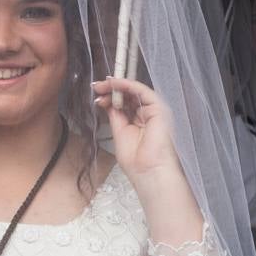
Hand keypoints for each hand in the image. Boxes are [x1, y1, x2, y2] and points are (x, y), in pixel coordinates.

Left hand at [92, 76, 202, 244]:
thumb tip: (107, 101)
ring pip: (135, 91)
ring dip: (117, 85)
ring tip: (101, 85)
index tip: (97, 94)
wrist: (149, 172)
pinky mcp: (159, 108)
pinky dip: (127, 84)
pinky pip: (142, 91)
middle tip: (96, 86)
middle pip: (129, 95)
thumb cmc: (136, 161)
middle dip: (111, 89)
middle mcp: (148, 114)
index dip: (111, 96)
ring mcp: (155, 110)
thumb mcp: (120, 133)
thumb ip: (116, 116)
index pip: (125, 103)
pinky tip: (114, 84)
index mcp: (139, 121)